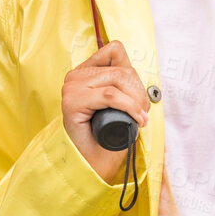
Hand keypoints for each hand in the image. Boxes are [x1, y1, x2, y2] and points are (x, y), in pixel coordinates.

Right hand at [61, 40, 149, 184]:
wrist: (90, 165)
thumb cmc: (104, 137)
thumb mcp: (117, 103)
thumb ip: (123, 84)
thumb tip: (140, 77)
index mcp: (84, 72)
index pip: (115, 50)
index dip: (133, 72)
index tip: (137, 96)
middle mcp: (75, 76)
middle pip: (121, 69)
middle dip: (139, 92)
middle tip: (142, 113)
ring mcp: (72, 87)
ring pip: (118, 80)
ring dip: (136, 101)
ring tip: (139, 117)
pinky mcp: (73, 101)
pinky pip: (110, 96)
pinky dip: (129, 107)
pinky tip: (136, 119)